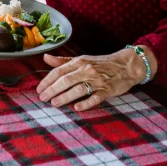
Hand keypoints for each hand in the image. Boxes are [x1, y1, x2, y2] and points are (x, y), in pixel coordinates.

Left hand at [36, 48, 150, 110]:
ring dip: (65, 97)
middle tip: (42, 98)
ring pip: (78, 89)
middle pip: (66, 80)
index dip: (47, 80)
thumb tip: (45, 57)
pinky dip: (86, 103)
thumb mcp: (82, 59)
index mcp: (78, 62)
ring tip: (54, 103)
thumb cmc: (101, 63)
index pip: (58, 71)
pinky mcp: (108, 90)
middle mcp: (86, 70)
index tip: (38, 89)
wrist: (127, 65)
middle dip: (52, 90)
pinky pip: (96, 97)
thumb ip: (63, 61)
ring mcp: (98, 80)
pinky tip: (77, 108)